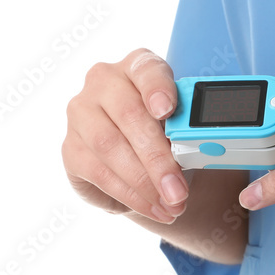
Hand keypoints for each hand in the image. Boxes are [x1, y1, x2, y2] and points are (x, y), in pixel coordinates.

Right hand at [61, 48, 189, 222]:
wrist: (138, 162)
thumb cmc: (164, 135)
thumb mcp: (180, 127)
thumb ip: (187, 130)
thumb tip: (203, 149)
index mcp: (137, 66)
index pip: (147, 69)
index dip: (157, 88)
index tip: (167, 110)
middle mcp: (103, 82)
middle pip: (130, 115)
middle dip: (158, 158)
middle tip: (179, 190)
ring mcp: (81, 113)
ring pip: (110, 146)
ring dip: (145, 182)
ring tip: (172, 206)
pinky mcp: (71, 148)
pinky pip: (99, 172)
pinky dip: (130, 195)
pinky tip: (152, 208)